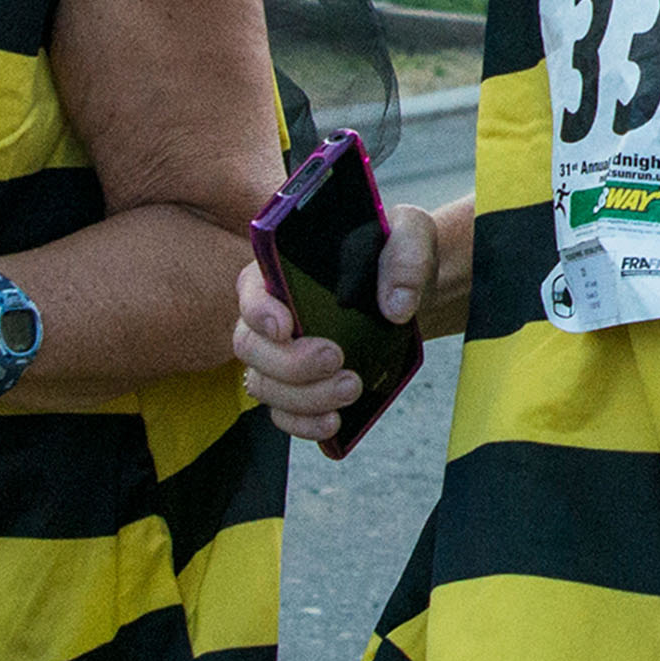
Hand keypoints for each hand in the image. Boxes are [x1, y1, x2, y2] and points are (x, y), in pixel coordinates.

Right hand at [231, 198, 451, 448]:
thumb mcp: (410, 235)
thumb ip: (405, 258)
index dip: (259, 312)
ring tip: (351, 389)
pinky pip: (284, 415)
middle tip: (337, 360)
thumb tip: (397, 306)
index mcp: (279, 270)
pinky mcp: (300, 387)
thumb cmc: (396, 255)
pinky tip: (333, 423)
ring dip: (302, 398)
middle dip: (289, 363)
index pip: (249, 292)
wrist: (410, 292)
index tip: (286, 326)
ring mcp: (280, 356)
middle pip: (250, 347)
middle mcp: (269, 316)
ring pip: (265, 386)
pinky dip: (303, 424)